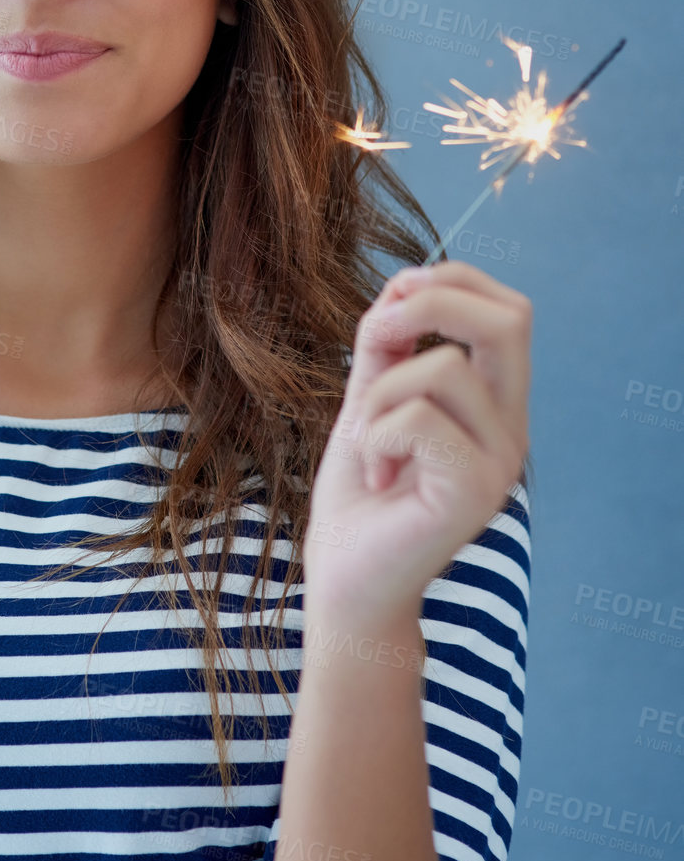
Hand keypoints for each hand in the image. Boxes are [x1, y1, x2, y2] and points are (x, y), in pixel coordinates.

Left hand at [302, 261, 530, 622]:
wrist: (347, 579)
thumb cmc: (359, 492)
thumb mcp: (370, 398)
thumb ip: (387, 344)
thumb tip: (402, 281)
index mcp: (496, 404)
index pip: (509, 310)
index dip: (452, 281)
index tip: (393, 301)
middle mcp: (512, 430)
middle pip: (510, 320)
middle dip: (431, 304)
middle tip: (376, 338)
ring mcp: (501, 462)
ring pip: (443, 366)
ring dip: (379, 396)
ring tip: (372, 448)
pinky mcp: (476, 491)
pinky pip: (418, 418)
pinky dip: (376, 436)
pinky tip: (379, 477)